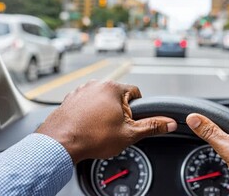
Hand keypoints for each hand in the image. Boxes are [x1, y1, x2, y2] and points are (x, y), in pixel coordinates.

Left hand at [37, 80, 176, 163]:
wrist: (59, 144)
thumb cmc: (91, 137)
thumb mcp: (129, 134)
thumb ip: (152, 126)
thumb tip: (169, 123)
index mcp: (113, 88)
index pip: (136, 92)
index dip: (137, 109)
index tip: (130, 120)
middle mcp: (96, 84)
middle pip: (118, 96)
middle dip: (119, 111)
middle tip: (114, 127)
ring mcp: (81, 90)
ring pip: (101, 99)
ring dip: (103, 111)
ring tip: (99, 128)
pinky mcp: (69, 98)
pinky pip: (86, 103)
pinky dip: (89, 112)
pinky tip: (87, 126)